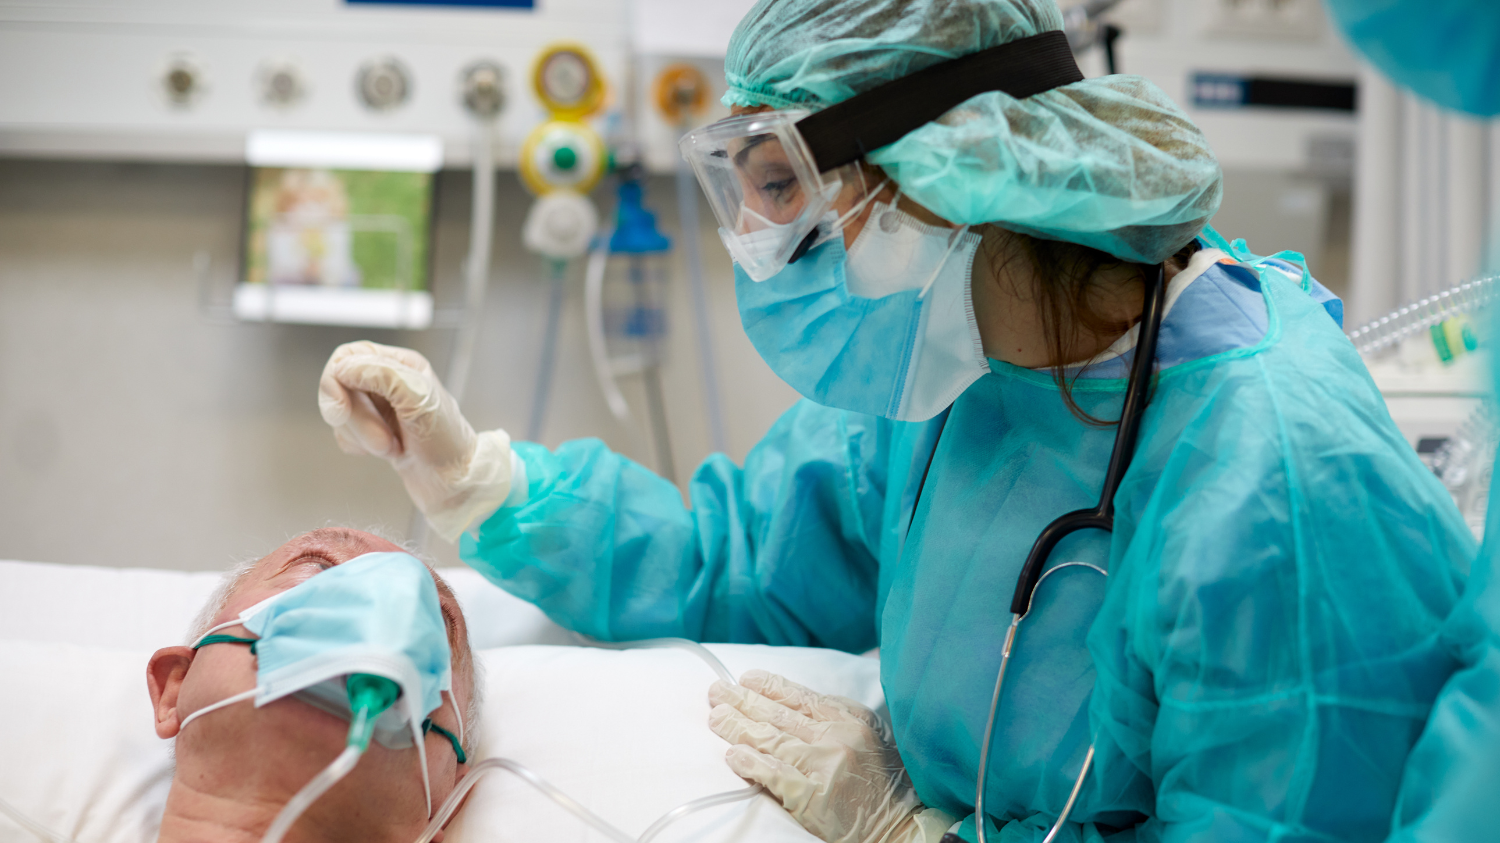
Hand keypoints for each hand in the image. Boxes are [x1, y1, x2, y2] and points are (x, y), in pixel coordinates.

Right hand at [318, 341, 514, 540]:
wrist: (456, 482)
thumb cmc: (447, 441)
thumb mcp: (419, 398)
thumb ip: (381, 374)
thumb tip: (342, 368)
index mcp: (401, 364)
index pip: (348, 356)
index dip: (337, 380)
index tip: (341, 409)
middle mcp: (389, 382)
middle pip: (341, 386)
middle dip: (358, 419)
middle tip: (383, 440)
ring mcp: (380, 408)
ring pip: (342, 412)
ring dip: (363, 435)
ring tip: (392, 447)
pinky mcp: (374, 431)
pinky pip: (344, 433)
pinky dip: (360, 445)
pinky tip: (387, 452)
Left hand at [708, 670, 951, 842]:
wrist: (900, 824)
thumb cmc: (881, 779)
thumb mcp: (868, 733)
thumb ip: (836, 713)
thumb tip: (790, 696)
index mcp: (848, 718)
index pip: (798, 696)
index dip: (768, 685)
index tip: (744, 678)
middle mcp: (836, 737)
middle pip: (778, 715)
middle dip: (742, 700)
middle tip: (715, 692)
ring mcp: (824, 766)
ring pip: (771, 740)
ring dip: (738, 727)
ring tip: (716, 718)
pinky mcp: (814, 797)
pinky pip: (774, 775)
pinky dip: (751, 764)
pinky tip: (733, 756)